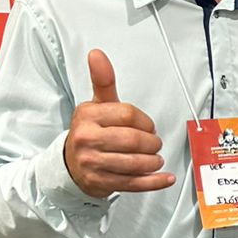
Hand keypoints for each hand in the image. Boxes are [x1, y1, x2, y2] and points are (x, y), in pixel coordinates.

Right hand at [63, 49, 173, 198]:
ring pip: (135, 163)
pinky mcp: (101, 183)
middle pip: (133, 140)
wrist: (71, 164)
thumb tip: (97, 54)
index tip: (148, 126)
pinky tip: (166, 178)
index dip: (145, 120)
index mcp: (87, 116)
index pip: (127, 114)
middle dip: (152, 142)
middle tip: (154, 143)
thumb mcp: (96, 105)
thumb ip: (102, 81)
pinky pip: (133, 183)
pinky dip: (154, 182)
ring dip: (153, 161)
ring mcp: (92, 163)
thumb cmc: (91, 132)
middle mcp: (87, 139)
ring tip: (155, 158)